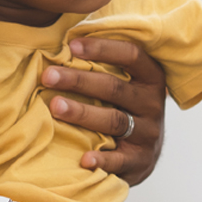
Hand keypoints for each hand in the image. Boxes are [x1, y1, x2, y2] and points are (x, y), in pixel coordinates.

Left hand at [42, 37, 165, 186]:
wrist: (144, 155)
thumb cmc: (124, 109)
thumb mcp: (125, 85)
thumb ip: (105, 66)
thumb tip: (65, 39)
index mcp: (151, 78)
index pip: (131, 56)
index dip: (103, 48)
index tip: (72, 45)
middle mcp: (153, 104)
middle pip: (115, 88)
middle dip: (79, 80)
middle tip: (48, 75)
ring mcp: (149, 134)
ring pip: (113, 120)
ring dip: (82, 112)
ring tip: (55, 106)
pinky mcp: (141, 161)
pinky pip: (120, 160)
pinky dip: (102, 160)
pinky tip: (83, 159)